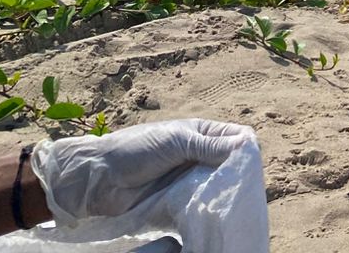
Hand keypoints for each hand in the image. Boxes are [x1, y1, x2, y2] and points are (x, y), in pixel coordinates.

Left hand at [31, 118, 255, 221]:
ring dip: (223, 193)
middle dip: (238, 175)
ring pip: (217, 186)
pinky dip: (208, 208)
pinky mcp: (179, 202)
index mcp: (201, 134)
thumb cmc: (136, 150)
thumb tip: (247, 146)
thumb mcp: (176, 142)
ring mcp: (188, 180)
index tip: (250, 165)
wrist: (99, 179)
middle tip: (244, 189)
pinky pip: (201, 204)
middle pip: (230, 164)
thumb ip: (210, 146)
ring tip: (231, 204)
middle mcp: (198, 156)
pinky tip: (215, 214)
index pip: (236, 138)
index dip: (246, 149)